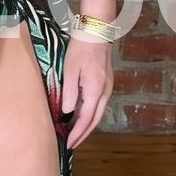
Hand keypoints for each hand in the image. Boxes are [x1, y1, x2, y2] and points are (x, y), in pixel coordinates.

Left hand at [60, 34, 112, 148]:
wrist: (96, 32)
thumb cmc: (81, 49)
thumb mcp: (70, 71)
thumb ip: (70, 93)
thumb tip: (68, 113)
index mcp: (96, 90)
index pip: (86, 119)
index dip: (77, 133)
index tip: (68, 143)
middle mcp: (105, 92)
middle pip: (95, 120)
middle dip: (83, 134)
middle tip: (71, 143)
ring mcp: (107, 87)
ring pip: (97, 113)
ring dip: (86, 124)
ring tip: (73, 132)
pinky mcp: (106, 83)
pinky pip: (98, 104)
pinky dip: (89, 113)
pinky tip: (79, 114)